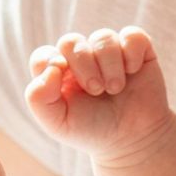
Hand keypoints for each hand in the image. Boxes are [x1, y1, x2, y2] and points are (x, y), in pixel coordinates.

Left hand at [25, 26, 175, 168]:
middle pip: (71, 41)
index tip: (61, 72)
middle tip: (95, 90)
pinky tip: (132, 71)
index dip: (49, 60)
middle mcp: (82, 59)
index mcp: (58, 75)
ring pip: (103, 38)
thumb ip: (39, 98)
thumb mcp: (58, 124)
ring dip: (109, 64)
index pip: (44, 56)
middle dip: (83, 64)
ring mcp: (109, 53)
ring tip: (115, 88)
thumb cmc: (92, 131)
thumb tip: (50, 68)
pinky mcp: (136, 51)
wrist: (133, 140)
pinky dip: (132, 52)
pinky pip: (132, 35)